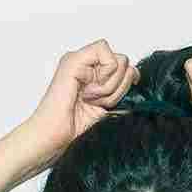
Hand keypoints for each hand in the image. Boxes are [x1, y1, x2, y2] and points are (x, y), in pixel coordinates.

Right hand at [27, 39, 140, 165]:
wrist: (54, 138)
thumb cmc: (74, 129)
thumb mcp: (107, 108)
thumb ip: (121, 90)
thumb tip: (137, 75)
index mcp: (93, 74)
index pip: (123, 66)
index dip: (125, 82)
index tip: (109, 103)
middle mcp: (86, 64)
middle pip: (124, 62)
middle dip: (118, 87)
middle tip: (98, 103)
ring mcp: (79, 60)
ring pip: (119, 60)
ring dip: (111, 87)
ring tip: (91, 100)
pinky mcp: (74, 60)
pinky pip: (106, 54)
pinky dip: (105, 78)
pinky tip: (89, 92)